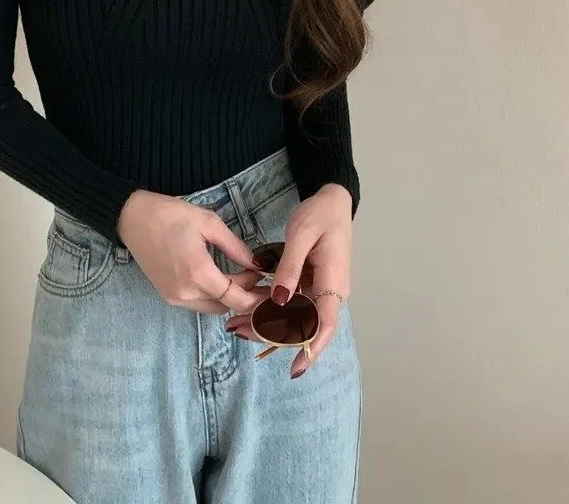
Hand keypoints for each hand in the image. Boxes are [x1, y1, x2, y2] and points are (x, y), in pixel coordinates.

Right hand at [117, 189, 271, 314]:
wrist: (132, 217)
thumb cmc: (171, 215)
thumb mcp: (209, 223)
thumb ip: (235, 247)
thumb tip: (257, 264)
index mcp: (199, 273)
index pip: (236, 299)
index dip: (256, 297)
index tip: (269, 285)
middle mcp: (186, 292)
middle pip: (226, 306)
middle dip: (245, 295)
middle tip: (258, 277)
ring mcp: (174, 297)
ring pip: (212, 308)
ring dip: (228, 297)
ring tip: (241, 277)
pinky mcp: (167, 295)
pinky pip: (197, 303)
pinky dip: (212, 296)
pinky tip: (220, 279)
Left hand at [224, 183, 352, 377]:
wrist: (333, 201)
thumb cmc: (320, 215)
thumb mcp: (301, 235)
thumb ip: (289, 268)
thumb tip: (280, 301)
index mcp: (332, 282)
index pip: (324, 326)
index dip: (309, 349)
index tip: (293, 368)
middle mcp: (330, 291)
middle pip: (304, 324)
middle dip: (272, 334)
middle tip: (237, 331)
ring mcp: (322, 288)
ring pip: (296, 315)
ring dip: (268, 321)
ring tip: (235, 322)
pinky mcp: (313, 282)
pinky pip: (294, 301)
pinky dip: (272, 305)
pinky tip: (249, 306)